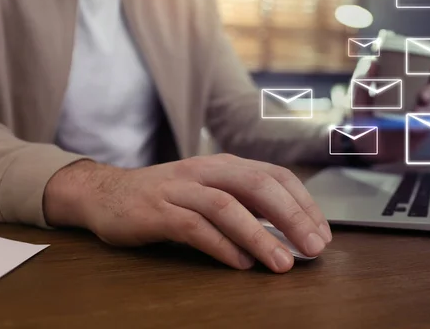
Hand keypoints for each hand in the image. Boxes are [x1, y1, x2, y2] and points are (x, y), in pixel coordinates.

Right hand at [44, 154, 331, 272]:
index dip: (304, 203)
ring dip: (259, 236)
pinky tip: (240, 264)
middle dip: (291, 216)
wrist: (107, 193)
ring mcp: (180, 189)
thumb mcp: (211, 191)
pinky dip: (221, 246)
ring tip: (283, 263)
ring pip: (227, 207)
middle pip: (257, 185)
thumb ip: (246, 205)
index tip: (322, 232)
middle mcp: (206, 170)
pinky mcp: (156, 211)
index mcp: (226, 164)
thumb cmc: (169, 196)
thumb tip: (290, 230)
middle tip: (314, 247)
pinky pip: (194, 227)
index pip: (276, 176)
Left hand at [350, 62, 429, 162]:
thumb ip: (364, 83)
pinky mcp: (423, 131)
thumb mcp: (361, 102)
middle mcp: (420, 98)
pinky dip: (427, 124)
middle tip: (422, 96)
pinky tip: (417, 126)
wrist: (365, 147)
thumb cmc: (364, 120)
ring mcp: (423, 115)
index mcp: (408, 87)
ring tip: (416, 113)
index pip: (428, 73)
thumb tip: (374, 63)